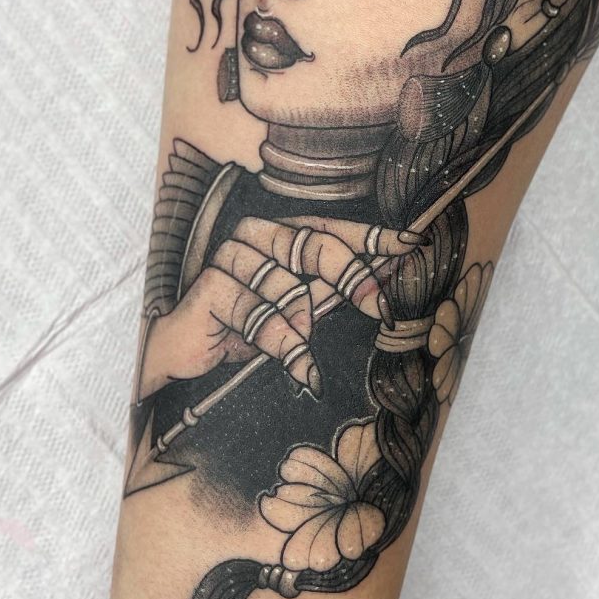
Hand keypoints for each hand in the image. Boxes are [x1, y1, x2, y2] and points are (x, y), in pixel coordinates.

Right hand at [137, 216, 425, 399]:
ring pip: (286, 287)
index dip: (371, 238)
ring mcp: (230, 256)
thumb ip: (335, 292)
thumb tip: (386, 281)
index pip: (332, 228)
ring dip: (303, 327)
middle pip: (313, 245)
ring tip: (305, 351)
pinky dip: (283, 346)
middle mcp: (256, 234)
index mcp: (281, 233)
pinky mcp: (210, 286)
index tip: (411, 245)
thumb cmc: (248, 328)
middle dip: (353, 277)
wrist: (187, 355)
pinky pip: (258, 315)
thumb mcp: (300, 310)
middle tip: (382, 309)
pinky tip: (300, 369)